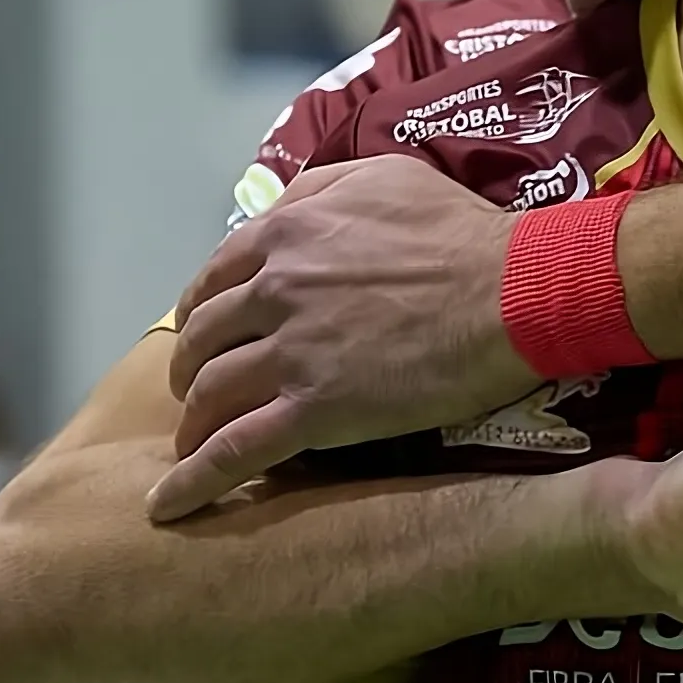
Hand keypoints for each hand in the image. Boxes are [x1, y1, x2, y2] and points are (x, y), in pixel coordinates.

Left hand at [152, 160, 531, 518]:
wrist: (513, 293)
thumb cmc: (463, 233)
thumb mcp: (385, 177)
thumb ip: (321, 189)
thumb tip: (285, 207)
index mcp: (285, 234)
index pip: (214, 278)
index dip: (202, 311)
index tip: (208, 335)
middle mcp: (272, 290)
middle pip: (202, 338)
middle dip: (192, 368)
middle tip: (201, 391)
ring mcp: (288, 353)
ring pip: (210, 394)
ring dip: (193, 422)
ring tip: (194, 443)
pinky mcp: (313, 412)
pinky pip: (235, 450)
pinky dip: (194, 480)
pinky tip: (169, 505)